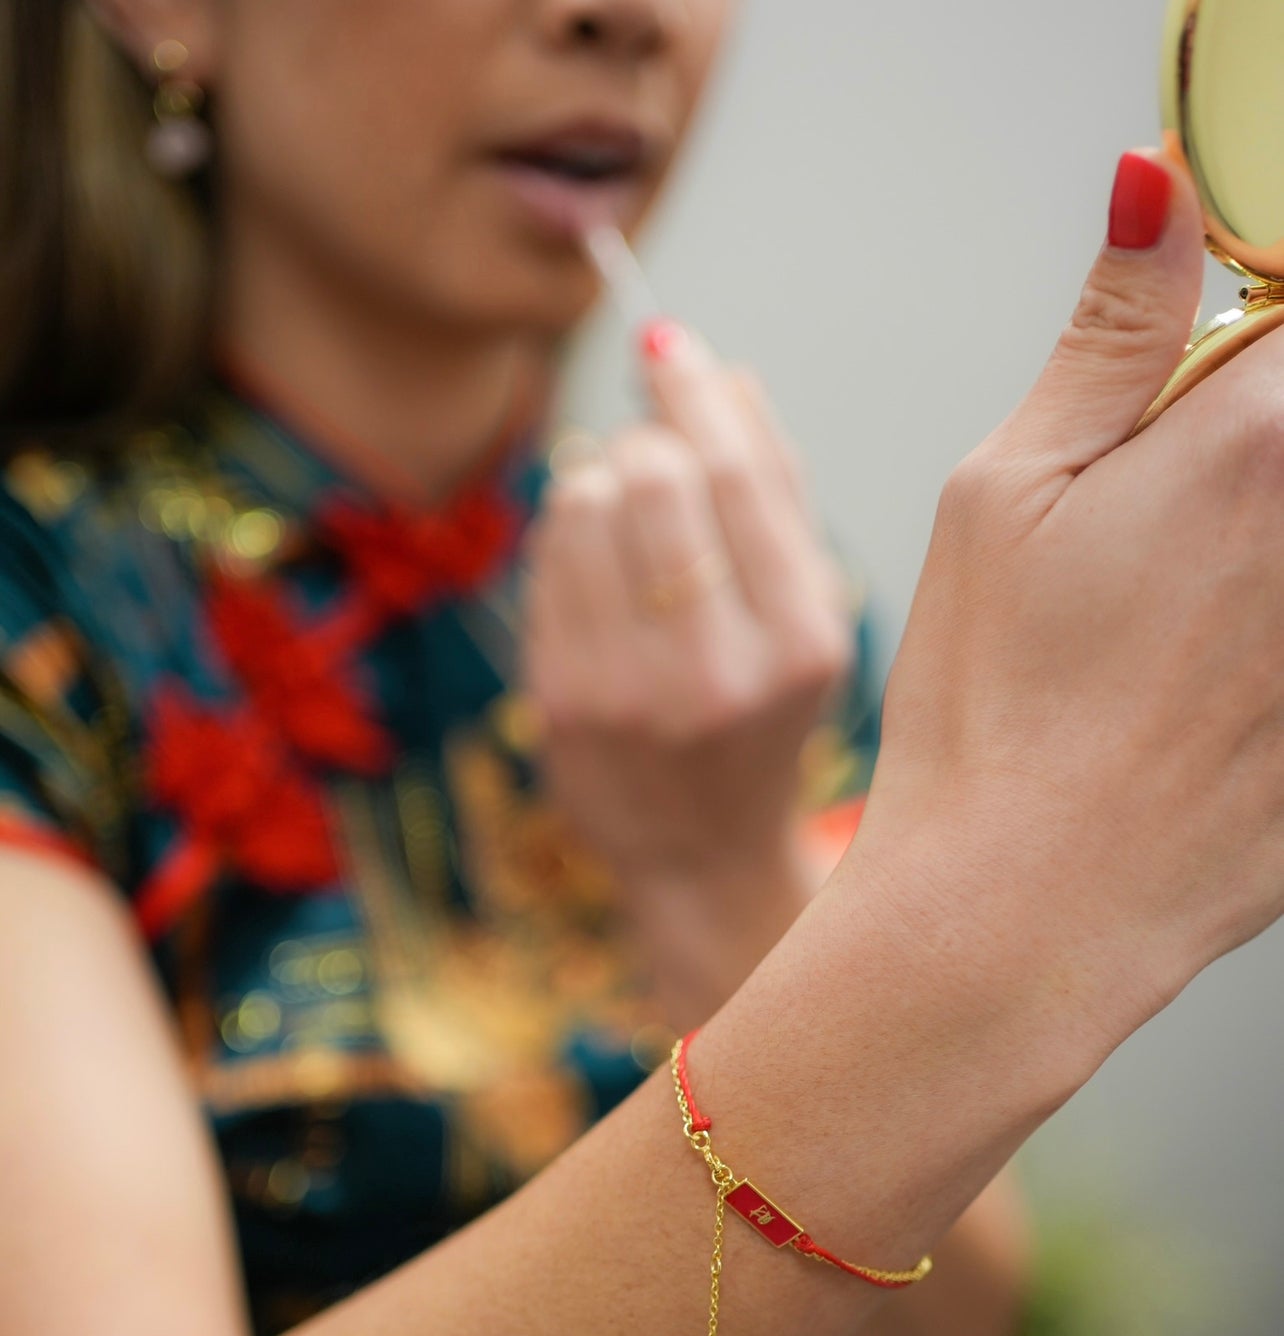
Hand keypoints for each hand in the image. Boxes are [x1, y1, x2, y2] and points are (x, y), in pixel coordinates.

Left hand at [526, 327, 851, 895]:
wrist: (701, 854)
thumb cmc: (761, 719)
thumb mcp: (806, 620)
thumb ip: (777, 497)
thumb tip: (725, 374)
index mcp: (800, 644)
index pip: (737, 474)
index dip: (694, 390)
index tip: (668, 343)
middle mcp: (714, 672)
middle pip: (653, 473)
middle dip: (648, 440)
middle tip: (657, 459)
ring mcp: (626, 693)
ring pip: (584, 501)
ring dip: (602, 481)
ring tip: (630, 528)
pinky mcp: (559, 703)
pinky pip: (546, 555)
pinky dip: (569, 533)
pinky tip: (598, 568)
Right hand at [847, 149, 1283, 1062]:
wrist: (1023, 912)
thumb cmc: (991, 715)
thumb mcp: (1002, 496)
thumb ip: (1109, 335)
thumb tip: (1157, 191)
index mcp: (1256, 444)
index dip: (1245, 334)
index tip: (1192, 379)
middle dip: (1243, 450)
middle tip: (1167, 525)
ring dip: (1245, 554)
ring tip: (1173, 630)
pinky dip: (1259, 636)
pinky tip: (1197, 693)